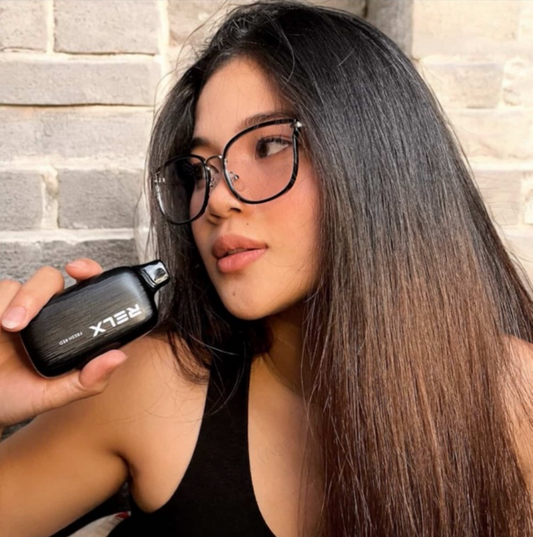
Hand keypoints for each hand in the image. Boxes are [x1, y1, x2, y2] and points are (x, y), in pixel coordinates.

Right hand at [0, 259, 127, 427]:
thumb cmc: (19, 397)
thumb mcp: (56, 394)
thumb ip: (88, 380)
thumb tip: (119, 357)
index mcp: (66, 324)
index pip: (83, 286)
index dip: (86, 270)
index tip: (78, 270)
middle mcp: (43, 312)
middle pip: (47, 279)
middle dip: (34, 294)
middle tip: (19, 323)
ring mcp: (15, 309)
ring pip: (15, 284)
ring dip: (13, 302)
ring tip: (7, 327)